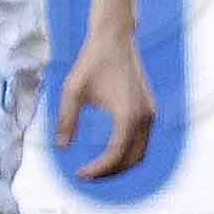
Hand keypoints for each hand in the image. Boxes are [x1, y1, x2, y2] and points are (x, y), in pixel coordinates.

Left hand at [54, 27, 155, 181]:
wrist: (115, 38)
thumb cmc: (93, 61)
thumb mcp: (73, 91)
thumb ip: (67, 120)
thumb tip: (62, 147)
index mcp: (128, 115)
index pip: (116, 155)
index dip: (98, 170)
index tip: (80, 174)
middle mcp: (145, 117)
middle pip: (132, 160)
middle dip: (110, 172)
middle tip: (87, 175)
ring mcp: (151, 114)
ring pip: (141, 153)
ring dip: (120, 164)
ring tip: (98, 168)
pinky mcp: (150, 110)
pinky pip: (142, 141)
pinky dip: (128, 152)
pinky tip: (109, 153)